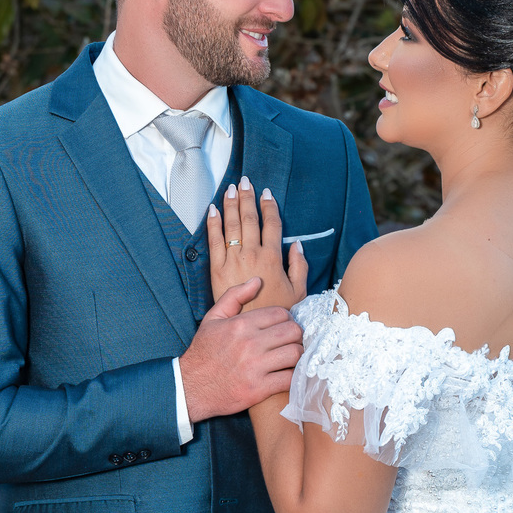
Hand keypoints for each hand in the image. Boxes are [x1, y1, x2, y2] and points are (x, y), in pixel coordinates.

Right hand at [179, 277, 304, 422]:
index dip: (286, 318)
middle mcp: (250, 343)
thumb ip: (235, 295)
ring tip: (292, 357)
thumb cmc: (203, 352)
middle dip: (296, 335)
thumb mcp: (213, 318)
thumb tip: (257, 280)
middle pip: (293, 331)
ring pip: (295, 354)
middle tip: (291, 341)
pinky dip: (294, 376)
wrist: (190, 388)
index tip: (283, 326)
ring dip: (298, 355)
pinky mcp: (258, 389)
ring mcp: (255, 367)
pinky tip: (287, 374)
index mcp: (241, 324)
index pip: (281, 313)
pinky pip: (289, 379)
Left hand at [207, 175, 307, 310]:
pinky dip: (213, 224)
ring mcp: (233, 261)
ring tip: (231, 189)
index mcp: (273, 258)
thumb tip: (297, 245)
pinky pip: (214, 241)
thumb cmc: (276, 312)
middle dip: (248, 198)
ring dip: (231, 204)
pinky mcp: (217, 270)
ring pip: (232, 225)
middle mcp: (252, 255)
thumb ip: (300, 266)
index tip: (267, 193)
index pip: (272, 225)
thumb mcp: (298, 292)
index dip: (269, 207)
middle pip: (250, 219)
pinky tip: (213, 210)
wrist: (250, 330)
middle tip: (245, 181)